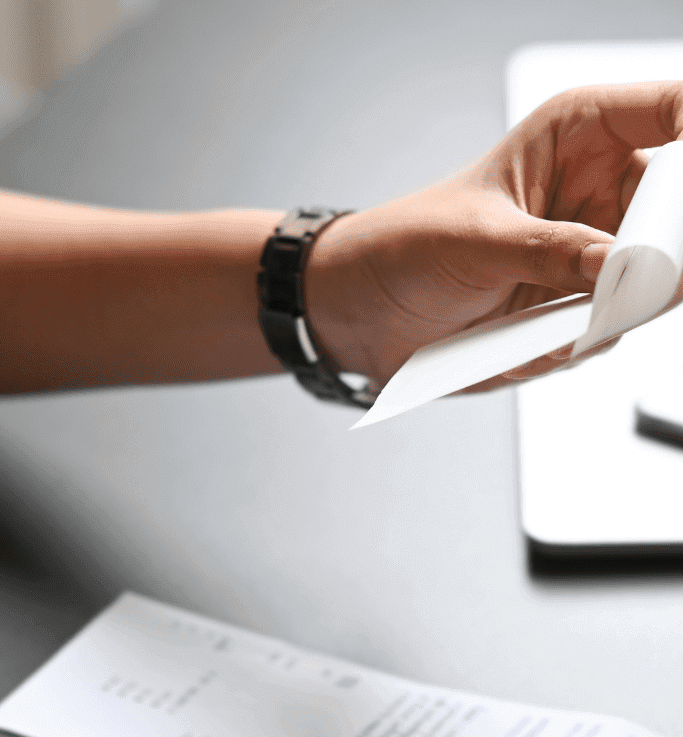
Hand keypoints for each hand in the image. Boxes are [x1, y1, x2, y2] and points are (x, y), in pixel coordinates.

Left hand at [305, 81, 682, 391]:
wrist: (365, 312)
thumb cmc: (407, 245)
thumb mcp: (480, 240)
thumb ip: (558, 251)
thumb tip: (629, 266)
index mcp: (580, 135)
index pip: (675, 111)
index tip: (676, 202)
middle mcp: (599, 191)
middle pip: (677, 212)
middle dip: (659, 252)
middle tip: (628, 277)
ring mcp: (593, 254)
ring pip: (652, 283)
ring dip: (606, 311)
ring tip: (549, 319)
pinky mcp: (576, 308)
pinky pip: (608, 331)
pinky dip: (572, 344)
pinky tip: (524, 342)